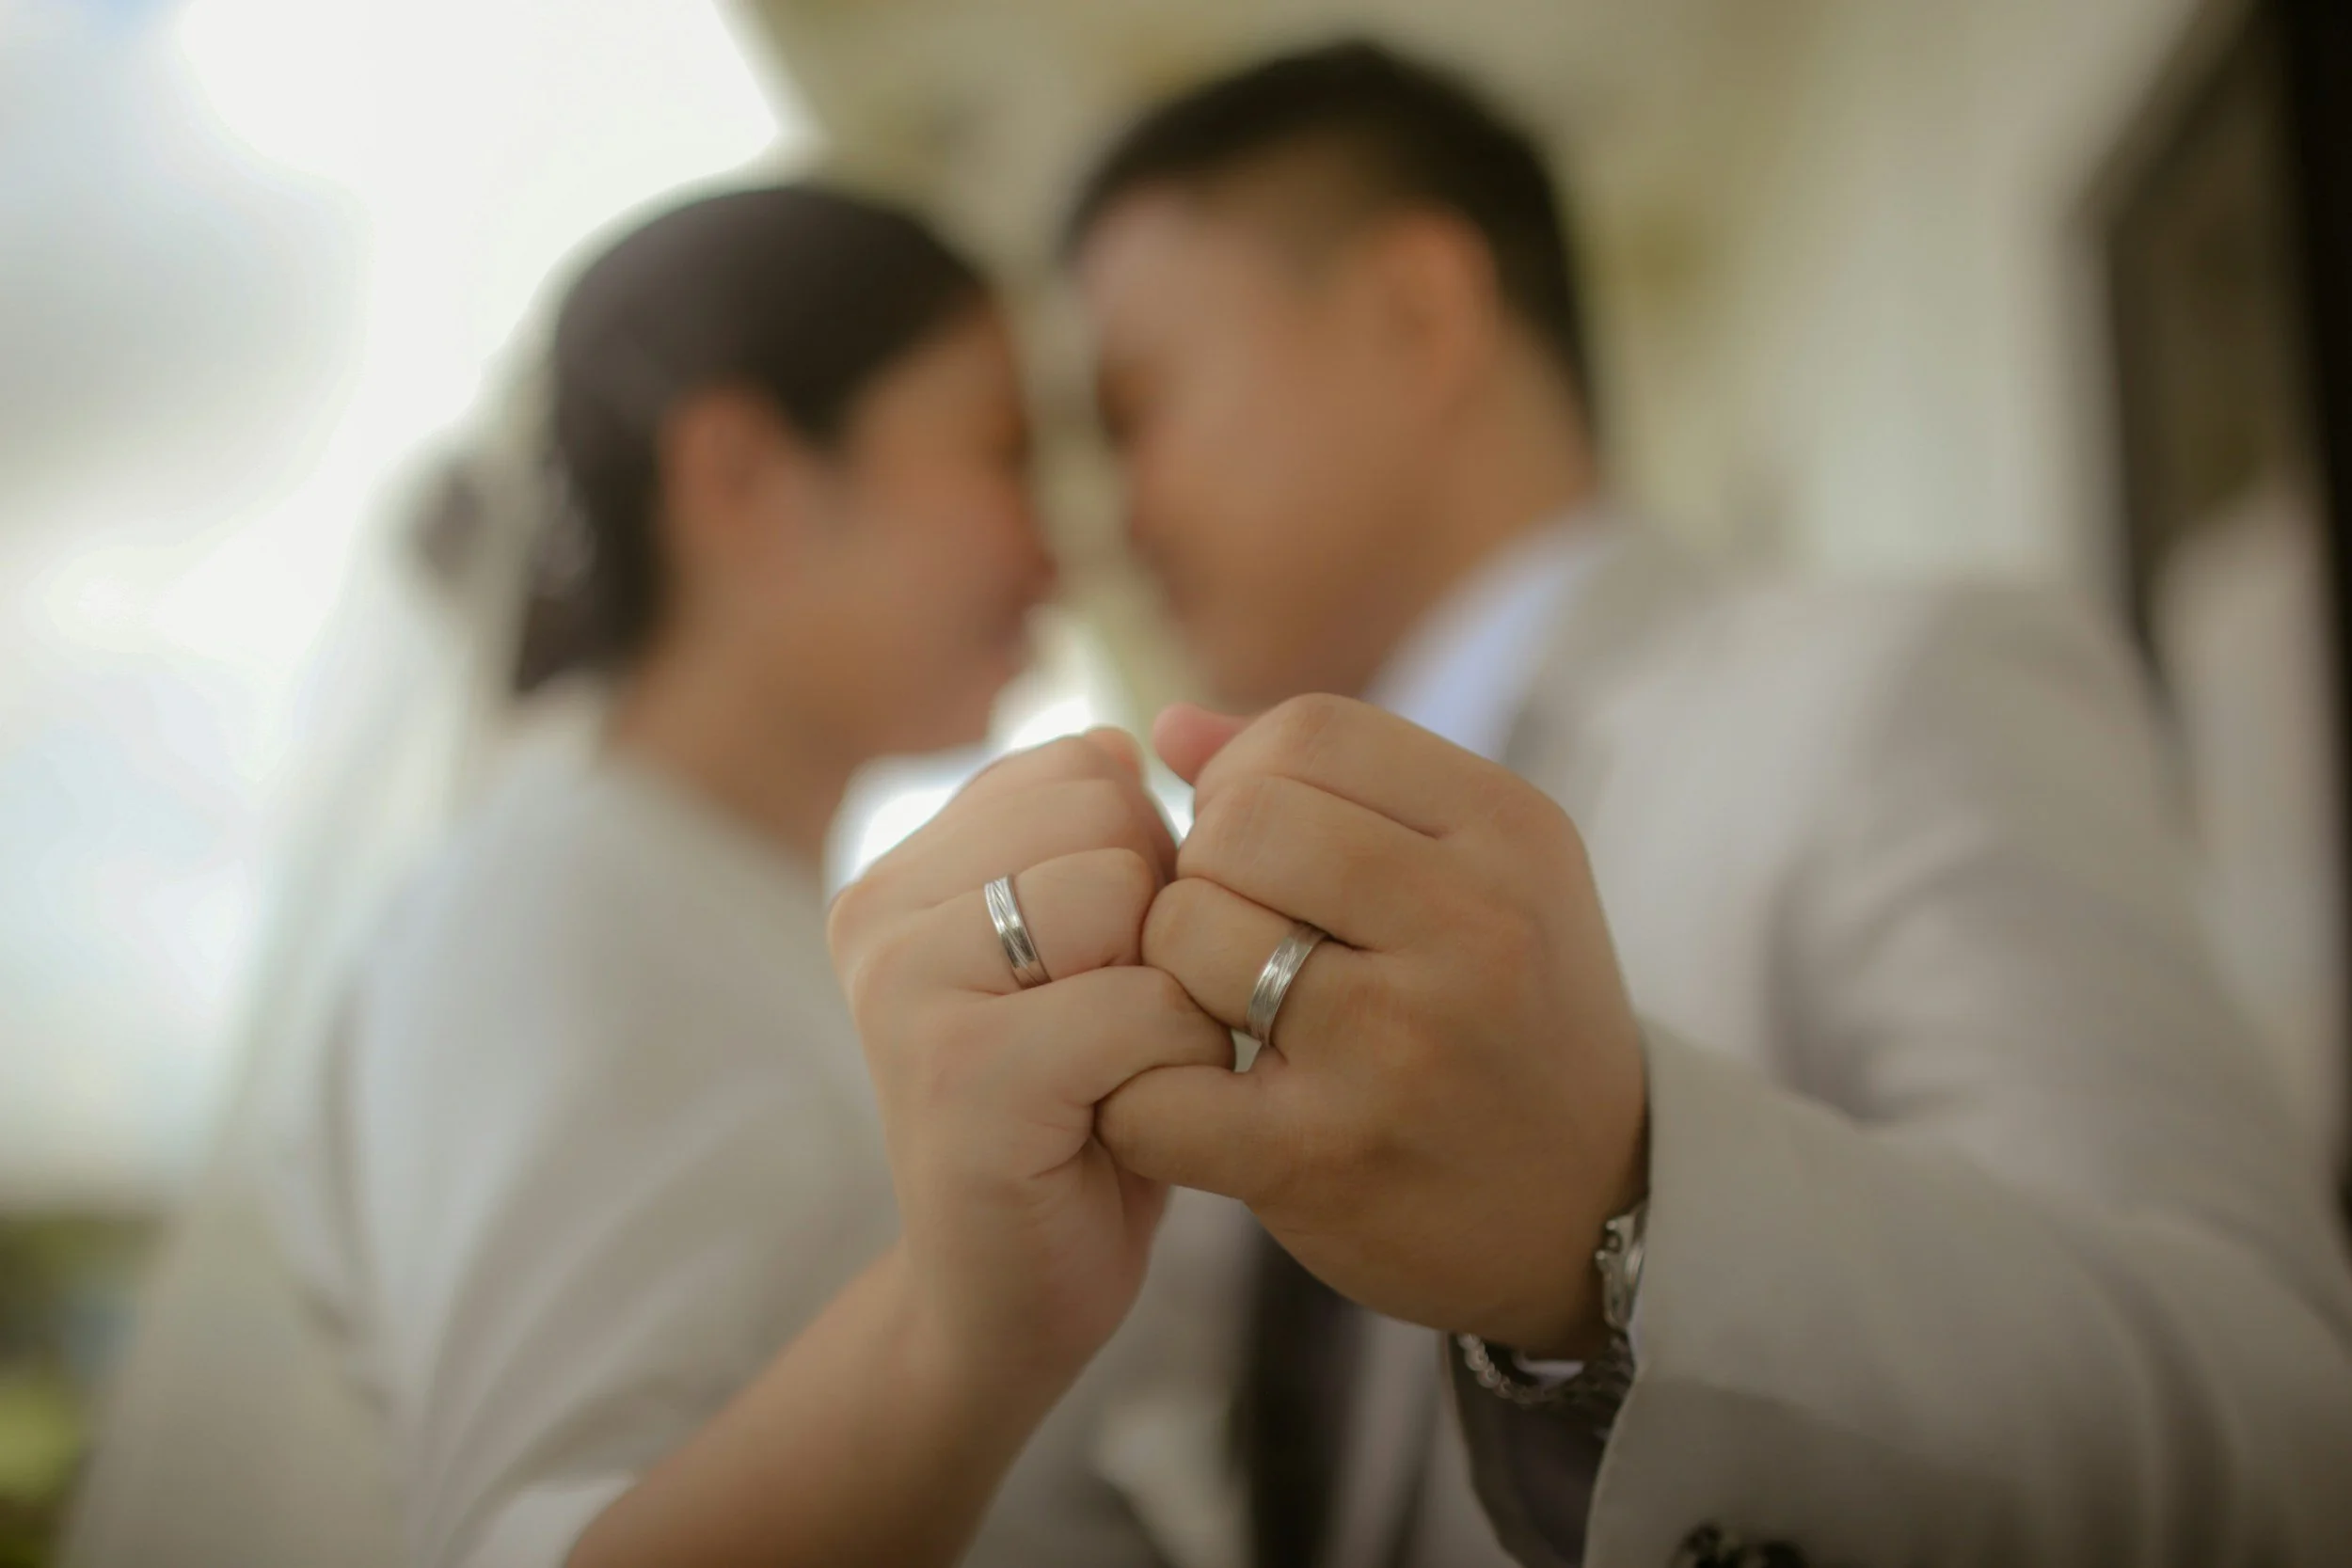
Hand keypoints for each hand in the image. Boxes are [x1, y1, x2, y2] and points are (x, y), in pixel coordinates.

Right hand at [827, 730, 1231, 1399]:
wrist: (1007, 1297)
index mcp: (903, 865)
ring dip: (1170, 990)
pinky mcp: (960, 1076)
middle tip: (1116, 1024)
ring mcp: (904, 989)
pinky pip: (1141, 1005)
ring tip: (1118, 1065)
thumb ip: (1092, 838)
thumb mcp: (1084, 949)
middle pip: (1109, 812)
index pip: (1085, 764)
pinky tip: (1123, 1120)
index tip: (1107, 968)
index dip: (1148, 861)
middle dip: (1160, 917)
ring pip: (1125, 894)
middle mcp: (878, 908)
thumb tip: (1133, 738)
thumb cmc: (1077, 1114)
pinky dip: (1176, 1063)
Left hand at [1098, 696, 1648, 1356]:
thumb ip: (1333, 782)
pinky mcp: (1324, 1158)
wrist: (1593, 1211)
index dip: (1247, 777)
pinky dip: (1142, 1090)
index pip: (1309, 732)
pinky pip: (1158, 1088)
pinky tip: (1191, 1096)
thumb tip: (1169, 726)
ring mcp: (1398, 1048)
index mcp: (1510, 833)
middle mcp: (1470, 928)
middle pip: (1239, 821)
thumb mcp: (1480, 869)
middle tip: (1234, 929)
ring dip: (1173, 970)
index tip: (1260, 846)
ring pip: (1187, 931)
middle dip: (1205, 867)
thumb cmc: (1509, 1015)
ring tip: (1226, 1009)